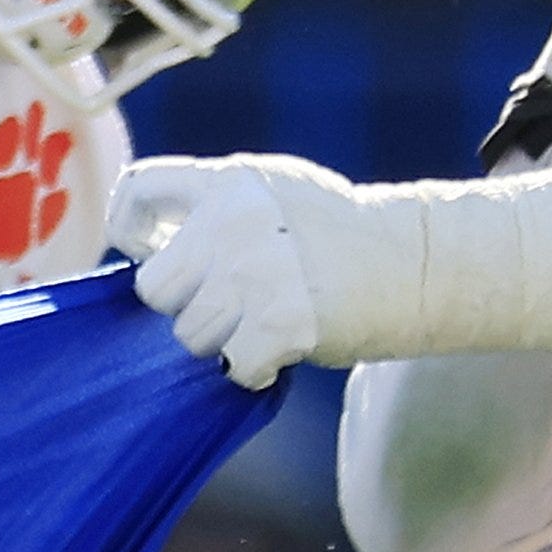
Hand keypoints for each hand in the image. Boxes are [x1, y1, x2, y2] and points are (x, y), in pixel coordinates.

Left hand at [118, 153, 551, 385]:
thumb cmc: (337, 236)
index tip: (148, 253)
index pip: (136, 190)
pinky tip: (281, 350)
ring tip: (265, 321)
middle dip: (184, 308)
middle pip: (154, 289)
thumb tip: (139, 255)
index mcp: (231, 180)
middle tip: (231, 305)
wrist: (423, 260)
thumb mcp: (273, 195)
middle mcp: (237, 219)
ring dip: (221, 342)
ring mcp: (258, 271)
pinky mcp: (281, 320)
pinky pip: (230, 366)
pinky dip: (251, 370)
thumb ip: (211, 211)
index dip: (128, 230)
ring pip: (189, 336)